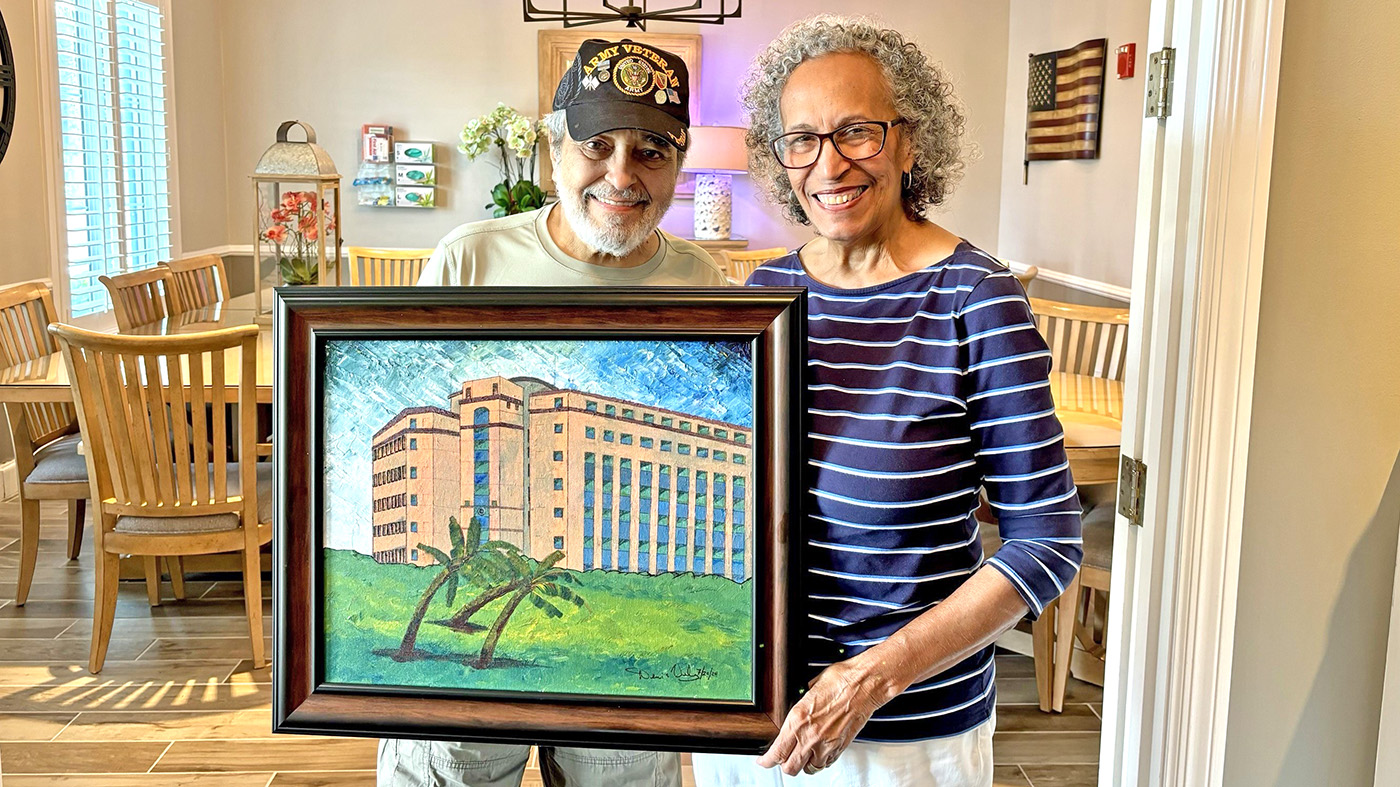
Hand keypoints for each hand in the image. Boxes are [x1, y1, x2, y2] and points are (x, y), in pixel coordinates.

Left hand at [756, 655, 894, 775]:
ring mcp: (826, 744)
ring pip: (808, 769)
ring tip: (802, 756)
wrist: (865, 684)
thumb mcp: (810, 688)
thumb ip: (801, 706)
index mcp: (797, 719)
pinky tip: (819, 754)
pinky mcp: (840, 747)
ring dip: (804, 764)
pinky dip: (820, 762)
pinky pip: (826, 764)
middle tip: (782, 759)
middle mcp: (810, 736)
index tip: (764, 761)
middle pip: (790, 767)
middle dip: (783, 765)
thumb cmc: (841, 680)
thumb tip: (798, 711)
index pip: (776, 751)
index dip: (767, 760)